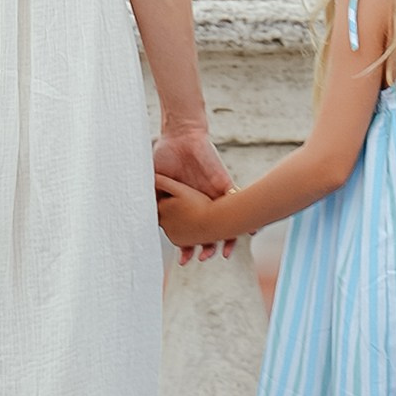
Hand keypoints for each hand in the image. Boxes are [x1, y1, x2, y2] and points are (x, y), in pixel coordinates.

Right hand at [151, 125, 233, 260]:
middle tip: (204, 257)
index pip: (187, 233)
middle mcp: (200, 204)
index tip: (183, 260)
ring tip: (226, 251)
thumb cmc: (165, 154)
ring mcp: (213, 196)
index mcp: (183, 206)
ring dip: (227, 238)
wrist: (179, 134)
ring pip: (225, 222)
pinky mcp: (223, 184)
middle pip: (208, 232)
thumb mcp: (155, 181)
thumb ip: (152, 199)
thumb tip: (142, 218)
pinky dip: (246, 214)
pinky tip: (253, 229)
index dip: (186, 247)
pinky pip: (238, 200)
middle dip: (207, 248)